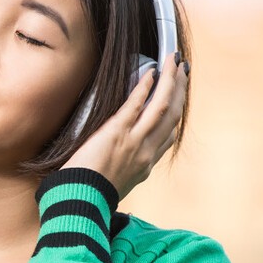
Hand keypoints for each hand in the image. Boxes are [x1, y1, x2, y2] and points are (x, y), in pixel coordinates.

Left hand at [62, 51, 189, 199]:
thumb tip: (118, 159)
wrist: (80, 201)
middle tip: (182, 70)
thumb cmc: (88, 195)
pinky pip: (136, 105)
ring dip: (170, 81)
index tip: (178, 98)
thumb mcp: (115, 185)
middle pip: (173, 116)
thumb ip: (123, 170)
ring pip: (162, 106)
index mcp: (145, 166)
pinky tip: (150, 72)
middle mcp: (146, 152)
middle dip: (180, 90)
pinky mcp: (116, 133)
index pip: (168, 136)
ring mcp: (134, 142)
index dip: (175, 115)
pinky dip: (145, 87)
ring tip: (173, 61)